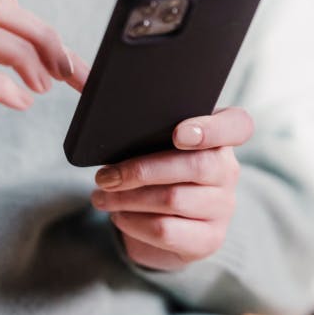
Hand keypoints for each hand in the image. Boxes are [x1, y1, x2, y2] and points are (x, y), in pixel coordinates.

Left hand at [91, 107, 253, 270]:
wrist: (167, 231)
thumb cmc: (153, 175)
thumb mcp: (146, 144)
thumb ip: (125, 113)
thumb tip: (75, 74)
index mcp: (219, 139)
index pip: (238, 125)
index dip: (212, 128)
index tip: (179, 133)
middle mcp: (228, 171)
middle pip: (194, 164)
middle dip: (139, 169)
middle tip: (103, 176)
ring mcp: (222, 208)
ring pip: (172, 199)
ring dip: (126, 198)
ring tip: (100, 195)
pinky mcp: (207, 240)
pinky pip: (165, 229)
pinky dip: (132, 222)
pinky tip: (118, 215)